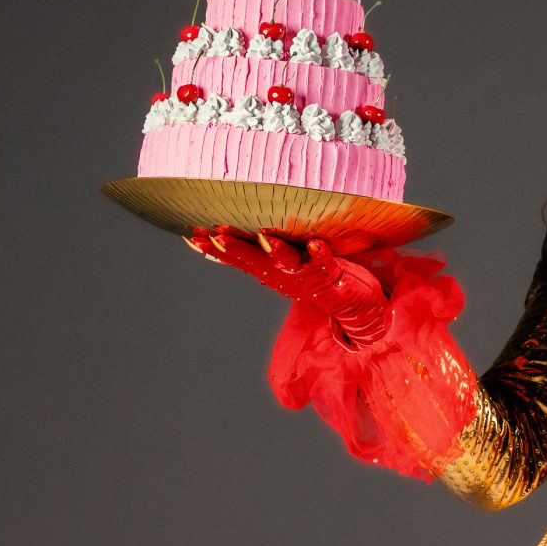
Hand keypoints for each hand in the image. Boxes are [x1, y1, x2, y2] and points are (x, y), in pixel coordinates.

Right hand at [184, 230, 389, 347]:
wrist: (355, 309)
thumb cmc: (315, 279)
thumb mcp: (282, 268)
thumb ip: (259, 254)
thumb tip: (228, 239)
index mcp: (270, 271)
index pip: (238, 258)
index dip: (215, 249)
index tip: (191, 236)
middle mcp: (284, 274)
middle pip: (255, 260)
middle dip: (236, 249)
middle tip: (214, 237)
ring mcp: (308, 274)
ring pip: (288, 261)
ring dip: (277, 251)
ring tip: (266, 238)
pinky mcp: (333, 274)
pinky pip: (325, 262)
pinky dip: (320, 254)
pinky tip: (316, 245)